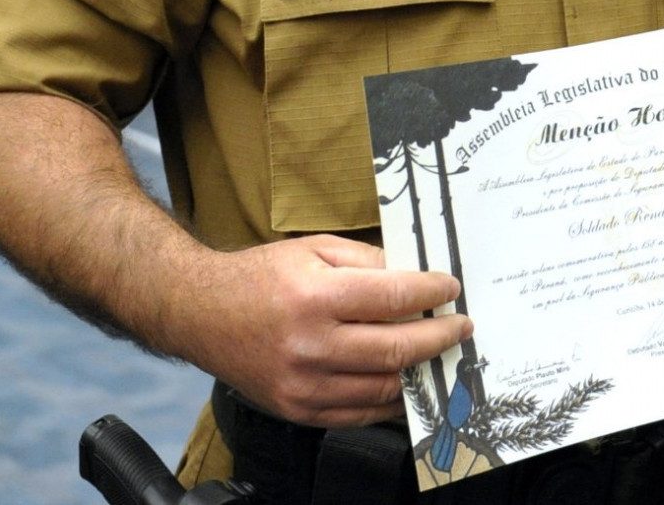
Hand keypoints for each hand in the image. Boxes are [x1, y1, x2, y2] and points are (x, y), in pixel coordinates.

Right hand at [189, 233, 472, 427]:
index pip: (393, 297)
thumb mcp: (314, 248)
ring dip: (419, 371)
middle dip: (438, 337)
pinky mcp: (298, 410)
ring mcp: (303, 384)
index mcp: (316, 296)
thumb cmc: (260, 275)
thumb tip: (414, 274)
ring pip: (383, 387)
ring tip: (439, 353)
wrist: (203, 312)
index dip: (430, 293)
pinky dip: (389, 400)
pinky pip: (358, 413)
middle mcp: (310, 344)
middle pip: (395, 348)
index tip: (451, 289)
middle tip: (460, 326)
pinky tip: (405, 381)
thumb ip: (366, 260)